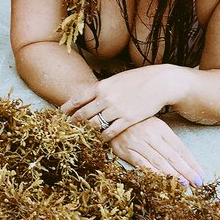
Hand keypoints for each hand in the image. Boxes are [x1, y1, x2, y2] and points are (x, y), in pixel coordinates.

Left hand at [61, 64, 181, 141]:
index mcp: (101, 86)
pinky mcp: (128, 119)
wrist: (160, 83)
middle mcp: (105, 98)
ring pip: (95, 124)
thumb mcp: (116, 80)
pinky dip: (102, 137)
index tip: (60, 115)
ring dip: (87, 132)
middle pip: (83, 114)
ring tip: (81, 137)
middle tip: (66, 130)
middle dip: (73, 123)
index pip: (77, 99)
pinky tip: (99, 140)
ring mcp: (116, 109)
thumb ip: (102, 89)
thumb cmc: (138, 79)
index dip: (67, 108)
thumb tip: (88, 96)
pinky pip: (110, 131)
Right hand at [105, 116, 204, 183]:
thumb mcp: (153, 125)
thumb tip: (183, 159)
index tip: (201, 174)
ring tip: (184, 184)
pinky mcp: (125, 150)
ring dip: (173, 174)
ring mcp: (138, 142)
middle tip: (198, 183)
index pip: (180, 148)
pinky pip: (141, 164)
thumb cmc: (135, 122)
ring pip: (159, 161)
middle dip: (187, 171)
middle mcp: (151, 135)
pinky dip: (153, 173)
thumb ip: (166, 140)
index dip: (191, 162)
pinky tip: (162, 181)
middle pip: (172, 156)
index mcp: (161, 128)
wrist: (110, 115)